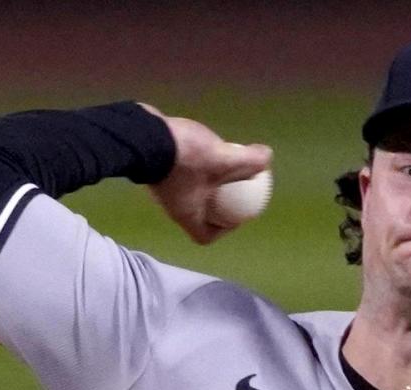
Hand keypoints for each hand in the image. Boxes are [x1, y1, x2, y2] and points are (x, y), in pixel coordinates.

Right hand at [139, 103, 272, 244]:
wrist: (142, 133)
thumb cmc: (184, 157)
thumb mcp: (225, 159)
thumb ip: (251, 162)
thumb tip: (268, 158)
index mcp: (187, 215)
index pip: (204, 236)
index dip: (224, 230)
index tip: (238, 214)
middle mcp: (172, 206)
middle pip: (200, 213)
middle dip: (219, 203)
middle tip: (237, 185)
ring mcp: (163, 188)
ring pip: (191, 191)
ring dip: (207, 182)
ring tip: (224, 162)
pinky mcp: (158, 168)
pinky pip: (182, 173)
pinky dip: (195, 166)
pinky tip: (206, 146)